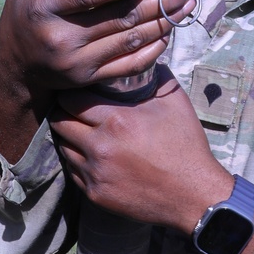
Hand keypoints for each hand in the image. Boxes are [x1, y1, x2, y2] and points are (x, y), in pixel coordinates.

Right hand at [0, 0, 194, 161]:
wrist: (16, 63)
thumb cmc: (25, 8)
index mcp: (44, 6)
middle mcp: (60, 36)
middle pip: (119, 18)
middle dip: (158, 1)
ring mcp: (76, 61)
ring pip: (130, 40)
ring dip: (163, 21)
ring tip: (186, 4)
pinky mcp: (89, 78)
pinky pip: (129, 64)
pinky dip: (154, 48)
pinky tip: (168, 30)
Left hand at [50, 71, 232, 234]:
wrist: (193, 196)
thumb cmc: (186, 146)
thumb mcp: (175, 103)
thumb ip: (155, 76)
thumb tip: (144, 57)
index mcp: (117, 120)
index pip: (71, 100)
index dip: (71, 93)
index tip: (77, 91)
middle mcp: (100, 147)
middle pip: (59, 122)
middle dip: (64, 112)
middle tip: (73, 109)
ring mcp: (95, 173)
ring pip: (62, 147)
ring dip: (69, 137)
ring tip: (82, 132)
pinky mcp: (96, 194)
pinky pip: (72, 172)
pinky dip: (78, 161)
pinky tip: (92, 155)